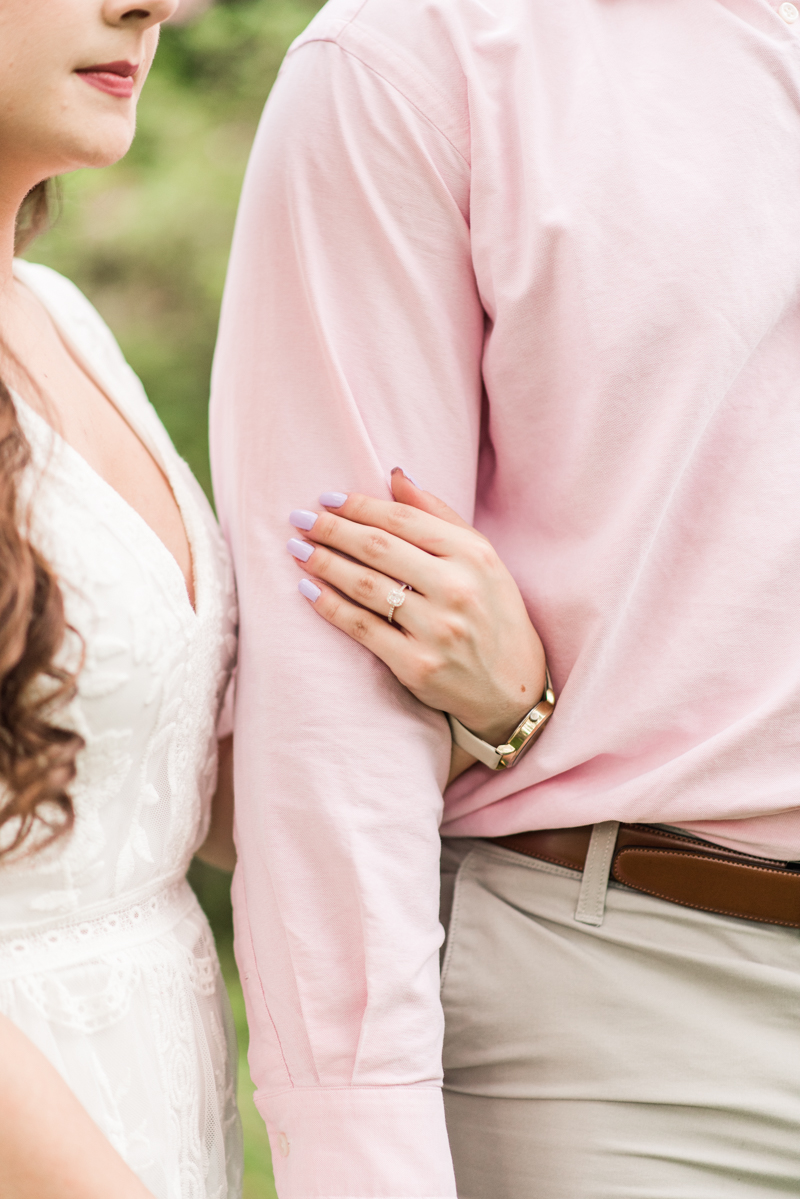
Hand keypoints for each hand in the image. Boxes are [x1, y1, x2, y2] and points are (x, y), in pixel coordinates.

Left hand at [287, 469, 546, 763]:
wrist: (513, 687)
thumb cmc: (493, 613)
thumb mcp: (482, 558)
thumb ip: (439, 515)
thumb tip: (395, 475)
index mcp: (473, 554)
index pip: (402, 519)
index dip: (359, 506)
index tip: (326, 498)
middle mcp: (456, 588)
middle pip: (377, 548)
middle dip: (332, 530)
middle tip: (300, 519)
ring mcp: (436, 629)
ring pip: (364, 586)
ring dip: (324, 564)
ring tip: (298, 550)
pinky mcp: (416, 664)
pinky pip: (361, 627)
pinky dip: (330, 606)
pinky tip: (309, 589)